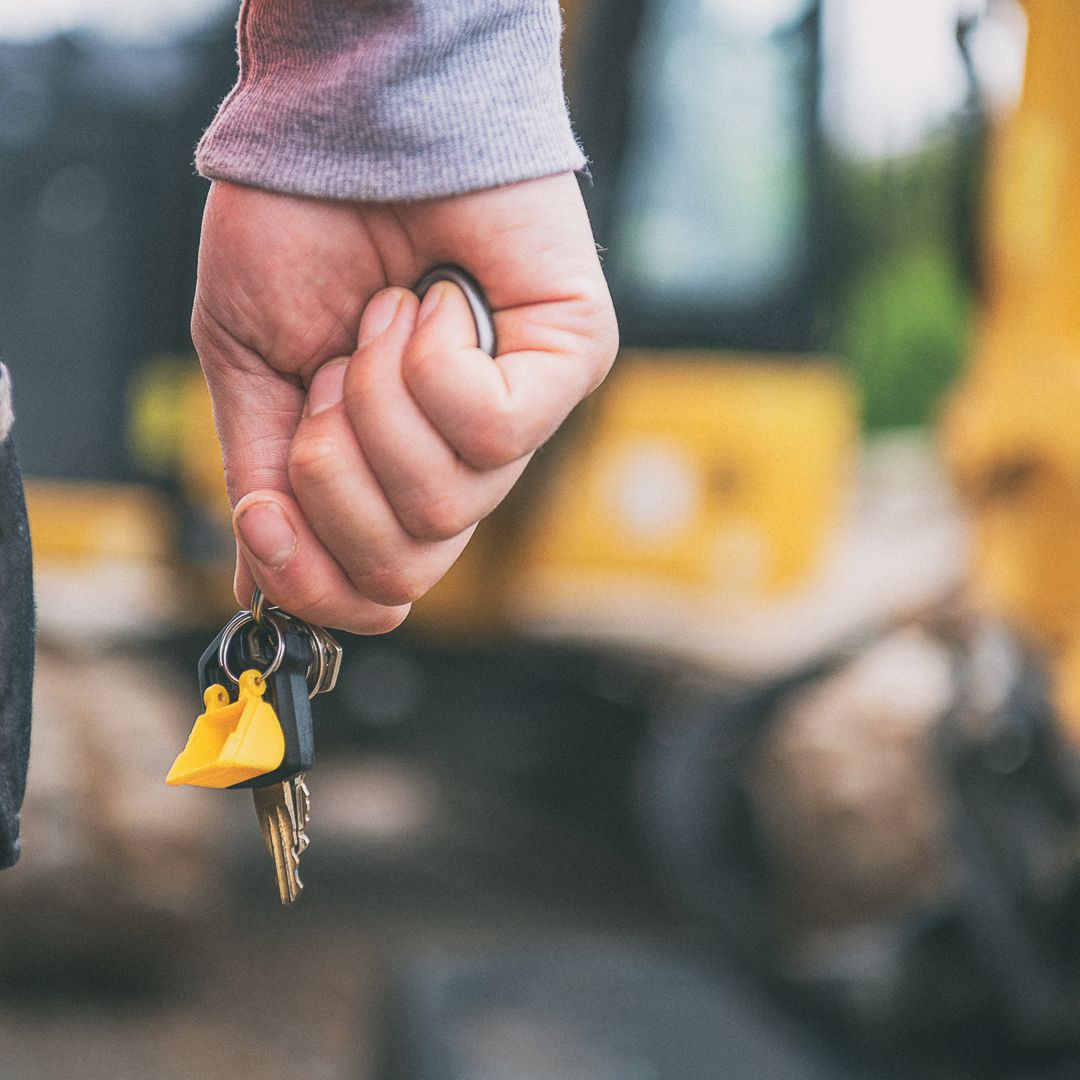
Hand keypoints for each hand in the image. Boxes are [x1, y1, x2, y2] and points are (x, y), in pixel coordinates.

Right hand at [191, 173, 617, 631]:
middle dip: (336, 480)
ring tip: (383, 316)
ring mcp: (525, 416)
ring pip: (444, 504)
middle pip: (409, 563)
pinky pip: (493, 430)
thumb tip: (256, 590)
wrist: (342, 124)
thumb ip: (264, 484)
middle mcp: (465, 459)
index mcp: (395, 467)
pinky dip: (431, 363)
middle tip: (330, 377)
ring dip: (377, 403)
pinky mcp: (572, 362)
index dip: (321, 585)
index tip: (269, 529)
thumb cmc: (301, 233)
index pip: (384, 585)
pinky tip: (433, 299)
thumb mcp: (255, 373)